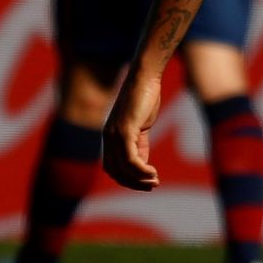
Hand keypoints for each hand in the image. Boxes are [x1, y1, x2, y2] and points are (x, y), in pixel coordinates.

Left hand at [103, 71, 162, 189]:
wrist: (144, 77)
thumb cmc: (144, 97)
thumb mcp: (140, 124)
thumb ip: (139, 142)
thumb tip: (142, 163)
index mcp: (110, 136)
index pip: (112, 167)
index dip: (127, 179)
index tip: (145, 183)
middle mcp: (108, 137)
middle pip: (115, 171)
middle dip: (133, 182)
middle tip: (151, 186)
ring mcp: (115, 134)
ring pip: (123, 167)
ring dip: (139, 179)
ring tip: (154, 181)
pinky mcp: (125, 131)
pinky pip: (130, 158)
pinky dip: (141, 170)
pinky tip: (152, 172)